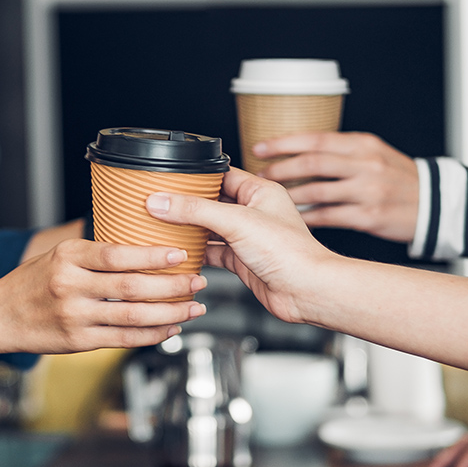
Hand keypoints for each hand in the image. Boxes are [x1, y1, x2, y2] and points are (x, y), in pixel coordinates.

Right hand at [0, 238, 207, 353]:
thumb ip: (96, 254)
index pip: (117, 255)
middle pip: (131, 287)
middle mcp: (70, 286)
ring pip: (132, 316)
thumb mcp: (59, 254)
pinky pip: (123, 339)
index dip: (152, 256)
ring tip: (194, 307)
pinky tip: (170, 327)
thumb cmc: (33, 281)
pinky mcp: (77, 341)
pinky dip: (151, 335)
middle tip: (198, 281)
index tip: (179, 254)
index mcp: (68, 257)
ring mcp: (74, 316)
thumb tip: (144, 246)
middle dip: (172, 286)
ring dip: (169, 312)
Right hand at [145, 168, 334, 323]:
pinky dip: (197, 253)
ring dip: (190, 229)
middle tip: (161, 203)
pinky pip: (213, 252)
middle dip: (188, 204)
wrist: (306, 291)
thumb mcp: (236, 222)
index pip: (221, 175)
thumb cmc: (290, 252)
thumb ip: (196, 210)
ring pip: (210, 228)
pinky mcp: (242, 261)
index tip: (169, 179)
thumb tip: (163, 201)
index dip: (195, 177)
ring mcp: (248, 237)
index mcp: (260, 191)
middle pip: (212, 202)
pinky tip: (180, 252)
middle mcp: (254, 212)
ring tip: (164, 225)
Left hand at [252, 132, 418, 243]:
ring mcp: (368, 191)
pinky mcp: (369, 216)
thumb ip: (340, 150)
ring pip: (317, 191)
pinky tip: (292, 218)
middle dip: (280, 169)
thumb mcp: (374, 153)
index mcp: (363, 144)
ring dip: (289, 195)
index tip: (259, 147)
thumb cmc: (398, 177)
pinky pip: (328, 217)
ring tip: (270, 198)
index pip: (315, 139)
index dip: (283, 143)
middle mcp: (365, 165)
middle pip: (312, 163)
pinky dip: (306, 218)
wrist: (436, 203)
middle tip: (259, 176)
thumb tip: (296, 151)